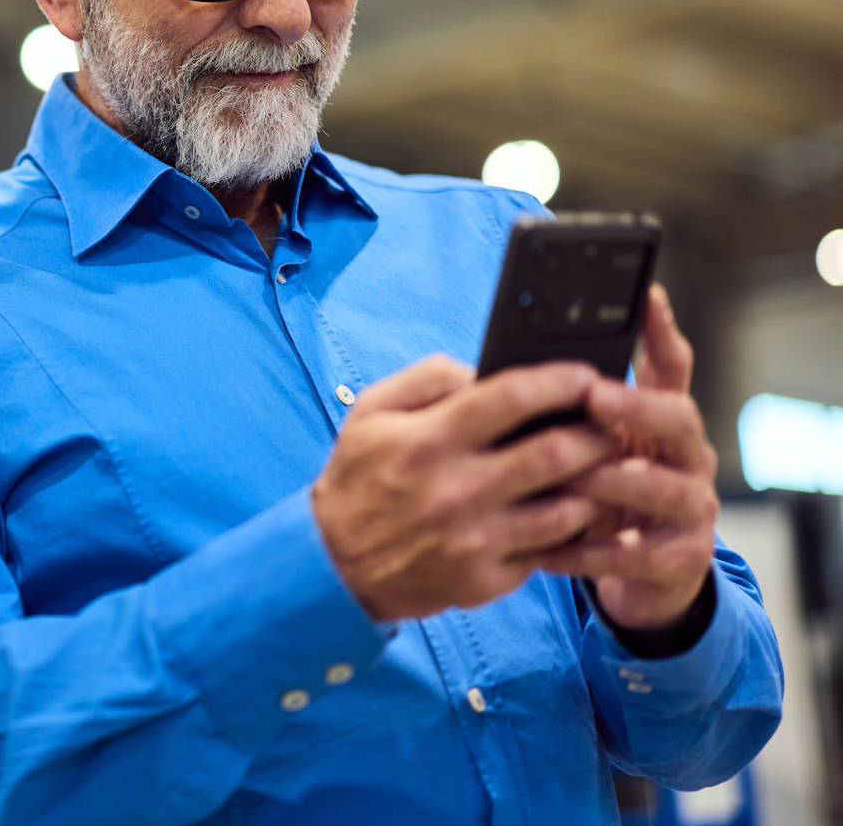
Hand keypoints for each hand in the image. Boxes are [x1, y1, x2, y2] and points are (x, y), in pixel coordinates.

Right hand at [312, 354, 616, 621]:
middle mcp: (456, 489)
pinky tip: (573, 511)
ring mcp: (475, 539)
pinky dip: (570, 530)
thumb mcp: (370, 411)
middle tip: (612, 423)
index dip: (560, 381)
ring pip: (567, 509)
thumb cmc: (360, 478)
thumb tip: (481, 371)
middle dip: (596, 432)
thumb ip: (425, 379)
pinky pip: (549, 551)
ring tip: (601, 467)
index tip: (585, 376)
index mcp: (428, 440)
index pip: (511, 398)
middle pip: (555, 454)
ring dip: (595, 485)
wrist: (338, 563)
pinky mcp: (487, 578)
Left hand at [532, 284, 718, 629]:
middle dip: (638, 407)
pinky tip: (553, 548)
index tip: (646, 295)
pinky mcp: (680, 558)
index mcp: (662, 421)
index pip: (672, 366)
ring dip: (618, 480)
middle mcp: (687, 457)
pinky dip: (595, 552)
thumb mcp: (585, 444)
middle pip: (681, 419)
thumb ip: (566, 410)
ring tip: (576, 477)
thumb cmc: (598, 489)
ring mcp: (691, 508)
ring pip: (668, 488)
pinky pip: (640, 555)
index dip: (661, 331)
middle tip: (595, 396)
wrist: (638, 572)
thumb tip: (513, 366)